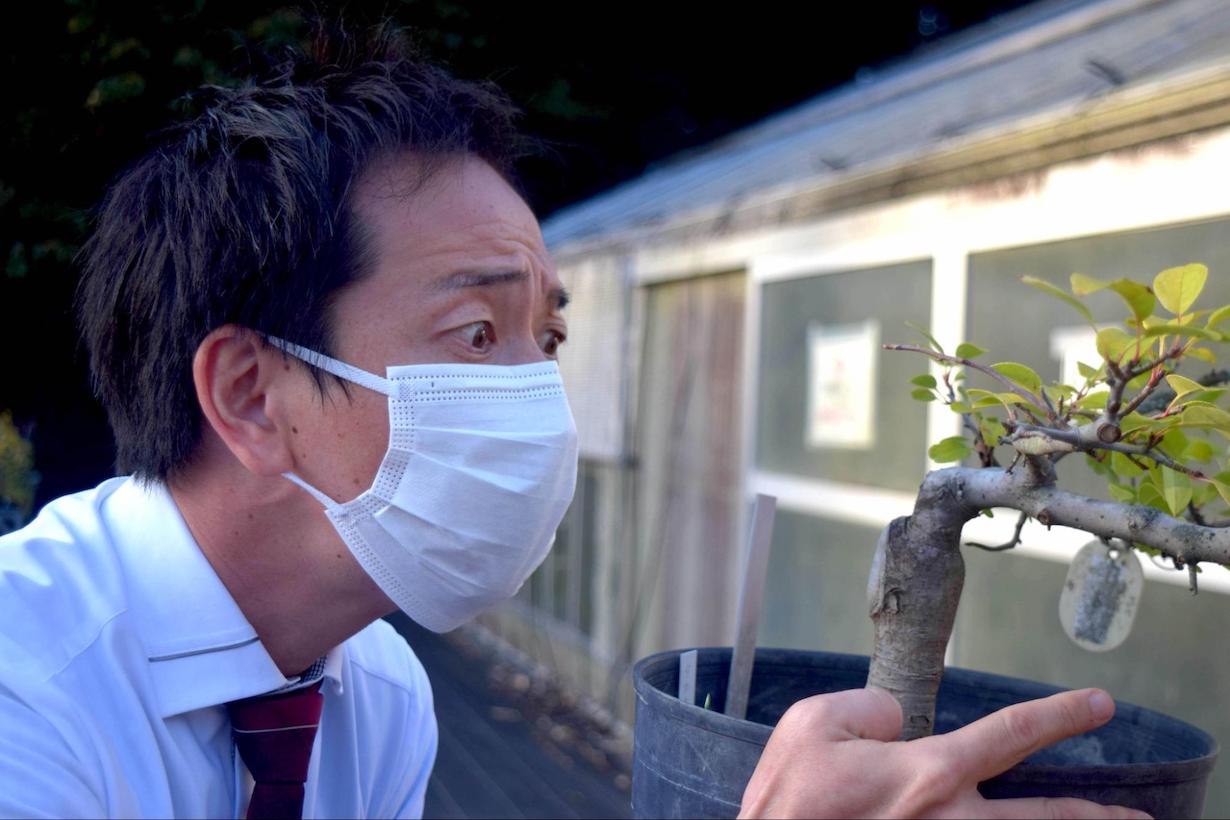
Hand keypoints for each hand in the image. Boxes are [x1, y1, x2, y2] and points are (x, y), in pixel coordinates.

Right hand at [738, 686, 1150, 818]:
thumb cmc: (788, 800)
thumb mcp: (811, 724)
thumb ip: (867, 708)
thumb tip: (896, 720)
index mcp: (926, 774)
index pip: (1010, 734)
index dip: (1060, 717)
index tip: (1099, 705)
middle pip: (1044, 819)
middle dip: (1096, 816)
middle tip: (1138, 819)